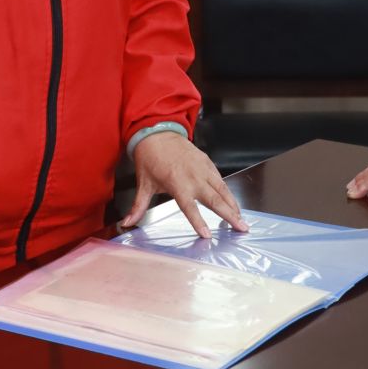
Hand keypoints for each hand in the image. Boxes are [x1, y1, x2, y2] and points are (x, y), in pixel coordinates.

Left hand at [121, 133, 248, 235]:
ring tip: (242, 219)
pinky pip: (220, 180)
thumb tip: (126, 222)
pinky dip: (229, 193)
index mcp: (176, 183)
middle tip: (242, 228)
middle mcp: (193, 176)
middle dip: (230, 215)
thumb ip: (138, 206)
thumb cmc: (150, 159)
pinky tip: (233, 203)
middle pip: (214, 199)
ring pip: (222, 189)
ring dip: (233, 205)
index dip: (198, 221)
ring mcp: (202, 168)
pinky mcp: (207, 162)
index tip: (207, 235)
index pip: (189, 206)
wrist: (157, 133)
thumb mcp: (143, 184)